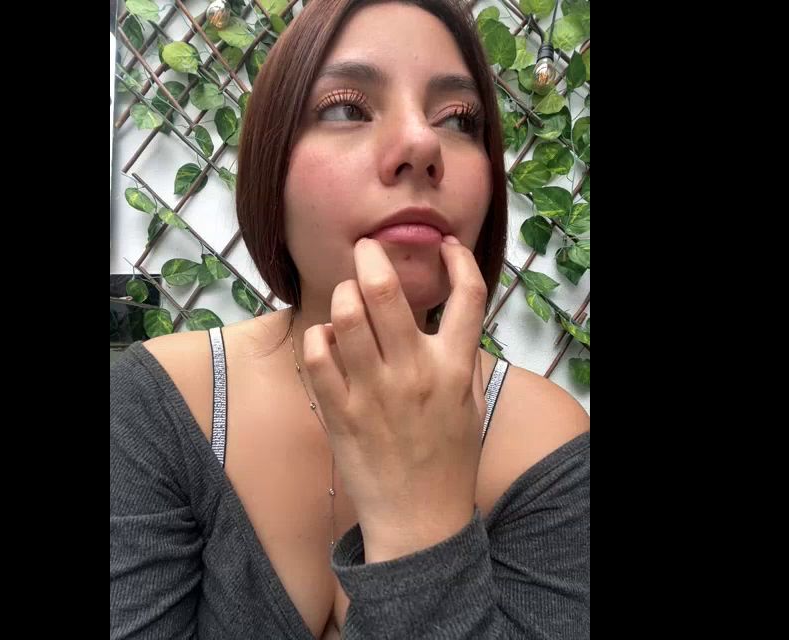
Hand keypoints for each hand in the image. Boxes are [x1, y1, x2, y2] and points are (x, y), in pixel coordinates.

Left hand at [302, 235, 487, 558]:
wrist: (419, 519)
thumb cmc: (448, 460)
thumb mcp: (470, 406)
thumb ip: (461, 359)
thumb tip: (447, 318)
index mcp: (455, 368)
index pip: (468, 296)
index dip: (458, 260)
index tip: (446, 246)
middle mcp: (414, 373)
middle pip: (386, 292)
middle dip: (371, 256)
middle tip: (366, 249)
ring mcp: (373, 392)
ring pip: (346, 317)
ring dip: (343, 294)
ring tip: (347, 295)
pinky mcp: (339, 412)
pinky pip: (318, 357)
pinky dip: (319, 337)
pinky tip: (327, 338)